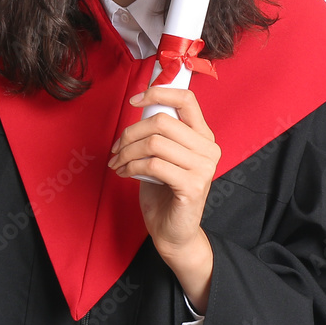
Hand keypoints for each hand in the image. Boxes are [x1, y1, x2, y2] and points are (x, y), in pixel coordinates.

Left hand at [108, 85, 219, 311]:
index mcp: (203, 135)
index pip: (187, 98)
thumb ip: (159, 131)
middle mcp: (209, 148)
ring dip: (127, 152)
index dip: (158, 92)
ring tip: (118, 162)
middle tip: (117, 148)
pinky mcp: (192, 186)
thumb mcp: (162, 154)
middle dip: (130, 132)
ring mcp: (203, 168)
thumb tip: (139, 104)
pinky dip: (131, 167)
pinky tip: (124, 174)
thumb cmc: (164, 190)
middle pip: (162, 121)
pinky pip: (152, 165)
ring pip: (154, 142)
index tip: (134, 100)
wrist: (173, 231)